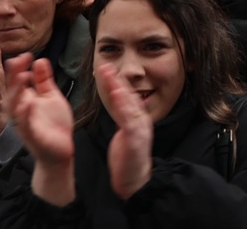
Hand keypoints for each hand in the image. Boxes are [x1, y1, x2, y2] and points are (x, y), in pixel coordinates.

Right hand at [4, 54, 75, 169]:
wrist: (60, 150)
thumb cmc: (53, 124)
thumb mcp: (50, 97)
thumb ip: (44, 80)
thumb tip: (40, 60)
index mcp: (25, 101)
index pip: (17, 81)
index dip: (18, 68)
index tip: (26, 54)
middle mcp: (20, 111)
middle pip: (12, 91)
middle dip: (13, 76)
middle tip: (17, 60)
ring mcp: (24, 124)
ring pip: (15, 107)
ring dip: (17, 92)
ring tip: (21, 77)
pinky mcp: (32, 136)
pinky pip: (26, 125)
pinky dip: (26, 115)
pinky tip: (29, 103)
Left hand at [97, 65, 152, 200]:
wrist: (134, 181)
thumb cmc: (128, 159)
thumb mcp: (125, 134)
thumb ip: (125, 117)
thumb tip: (122, 102)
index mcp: (137, 119)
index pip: (126, 97)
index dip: (116, 82)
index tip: (106, 70)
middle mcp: (141, 120)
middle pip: (128, 96)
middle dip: (117, 80)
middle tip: (105, 65)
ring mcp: (140, 128)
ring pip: (129, 104)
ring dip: (119, 88)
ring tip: (109, 75)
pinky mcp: (136, 138)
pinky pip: (129, 119)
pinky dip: (124, 105)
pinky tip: (117, 95)